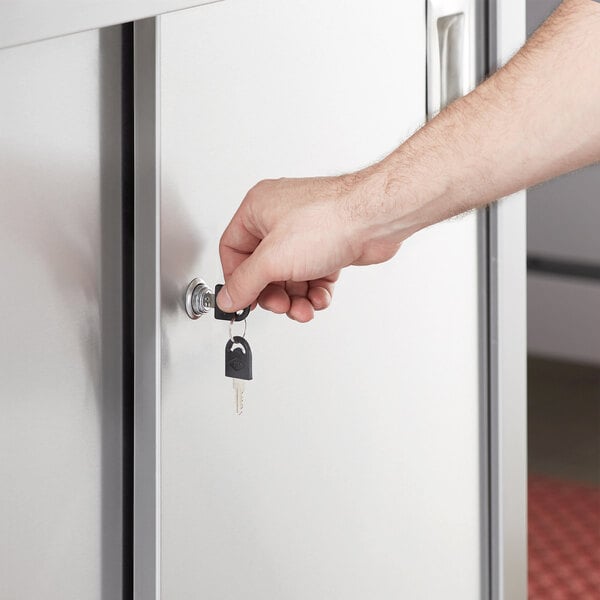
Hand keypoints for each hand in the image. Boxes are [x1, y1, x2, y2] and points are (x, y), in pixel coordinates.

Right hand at [217, 174, 402, 321]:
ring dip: (296, 298)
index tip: (244, 301)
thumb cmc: (330, 220)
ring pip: (290, 277)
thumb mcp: (273, 259)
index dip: (236, 279)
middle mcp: (280, 219)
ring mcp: (306, 232)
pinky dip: (316, 291)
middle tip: (281, 306)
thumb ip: (245, 283)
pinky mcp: (328, 246)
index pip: (232, 250)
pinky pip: (313, 276)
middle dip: (273, 294)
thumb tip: (227, 299)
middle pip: (263, 269)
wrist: (376, 219)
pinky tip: (320, 297)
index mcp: (258, 210)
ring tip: (304, 308)